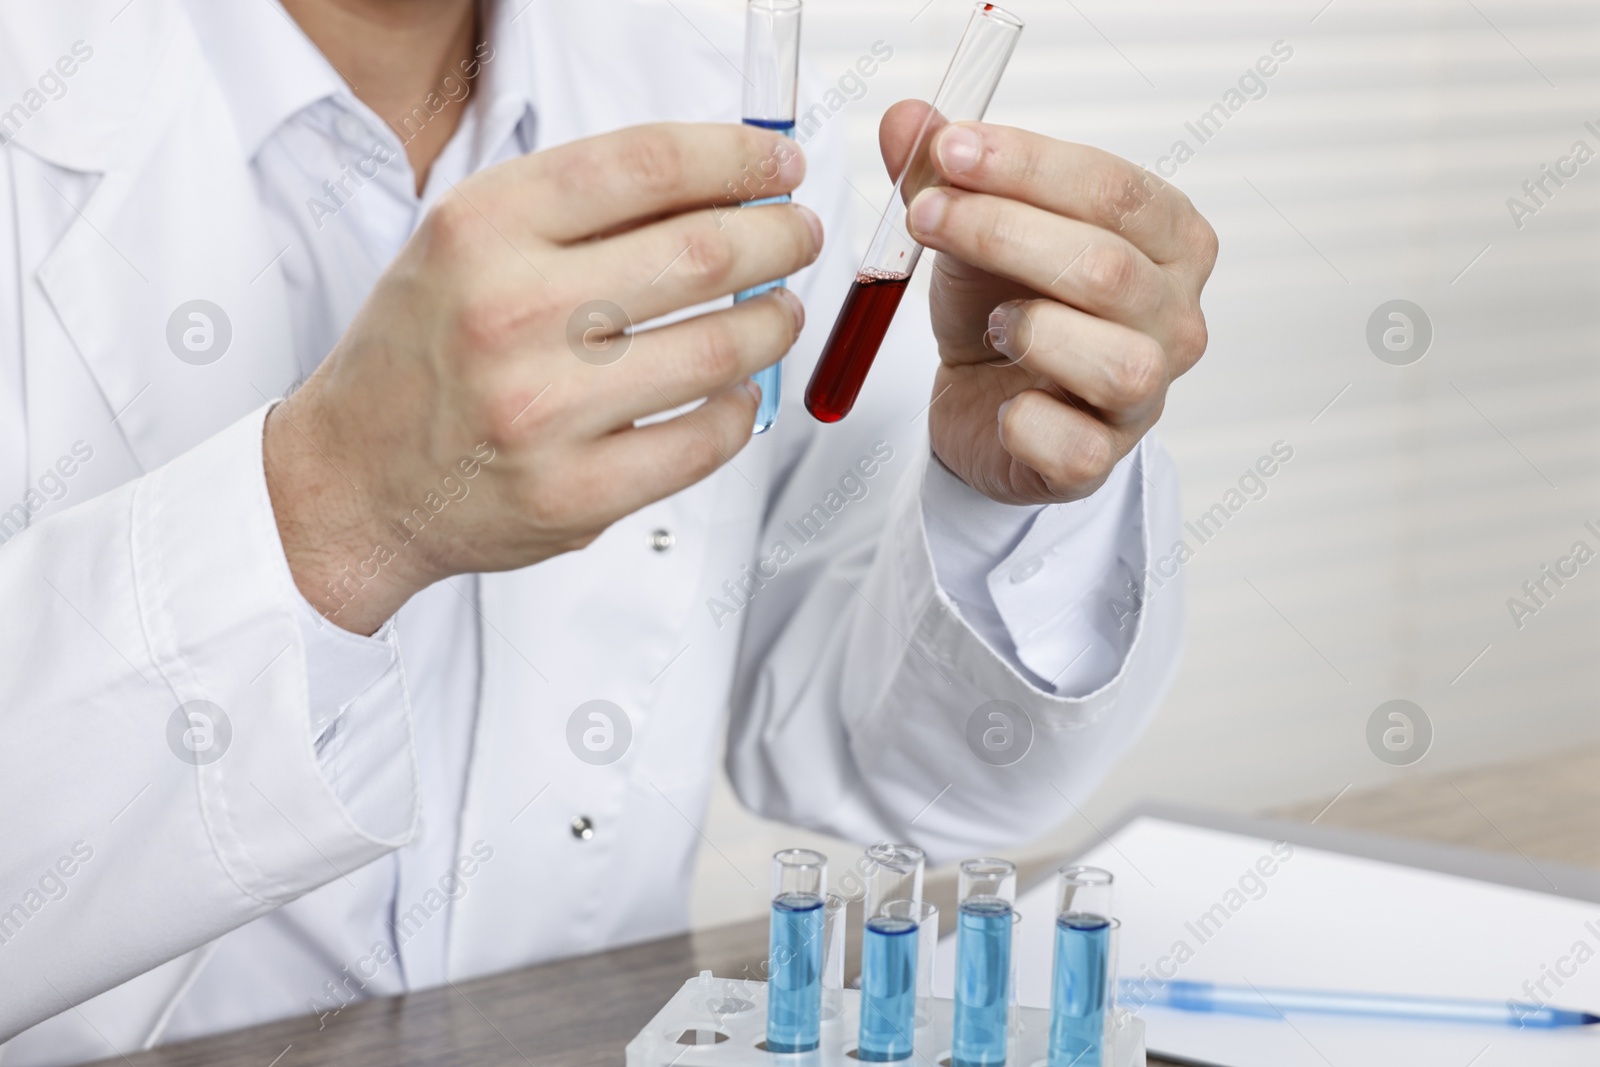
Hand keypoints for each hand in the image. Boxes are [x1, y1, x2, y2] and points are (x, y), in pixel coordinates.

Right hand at [264, 124, 819, 633]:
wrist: (351, 477)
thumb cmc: (421, 355)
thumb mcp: (468, 245)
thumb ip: (579, 211)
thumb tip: (718, 185)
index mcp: (483, 229)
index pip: (648, 165)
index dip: (738, 158)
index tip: (779, 168)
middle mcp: (510, 312)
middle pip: (703, 252)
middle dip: (779, 238)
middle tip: (798, 237)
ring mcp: (543, 411)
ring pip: (719, 349)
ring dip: (775, 323)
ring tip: (780, 313)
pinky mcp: (573, 495)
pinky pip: (703, 443)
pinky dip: (739, 411)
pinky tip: (735, 392)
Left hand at [883, 104, 1216, 504]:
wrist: (983, 403)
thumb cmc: (1001, 306)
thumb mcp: (970, 226)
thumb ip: (943, 171)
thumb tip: (908, 119)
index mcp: (1168, 241)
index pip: (1115, 189)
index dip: (1028, 165)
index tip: (948, 149)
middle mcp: (1175, 317)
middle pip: (1107, 268)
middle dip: (1003, 233)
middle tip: (926, 217)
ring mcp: (1147, 396)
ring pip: (1116, 363)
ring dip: (1032, 331)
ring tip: (990, 323)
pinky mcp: (1101, 462)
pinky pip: (1076, 448)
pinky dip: (1026, 422)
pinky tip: (1002, 403)